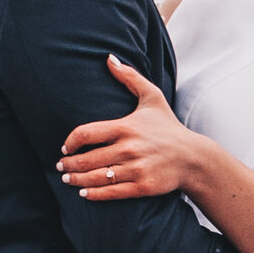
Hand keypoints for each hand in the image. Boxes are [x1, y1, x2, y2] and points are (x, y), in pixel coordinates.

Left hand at [59, 57, 209, 200]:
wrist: (193, 158)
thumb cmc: (168, 127)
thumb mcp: (152, 97)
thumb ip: (130, 77)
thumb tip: (109, 58)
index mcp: (126, 127)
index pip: (86, 133)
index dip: (70, 142)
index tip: (64, 147)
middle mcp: (129, 148)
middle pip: (87, 159)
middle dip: (68, 164)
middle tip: (60, 166)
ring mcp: (136, 169)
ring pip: (96, 177)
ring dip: (77, 180)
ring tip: (67, 179)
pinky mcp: (142, 186)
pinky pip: (111, 192)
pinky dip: (94, 194)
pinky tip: (84, 193)